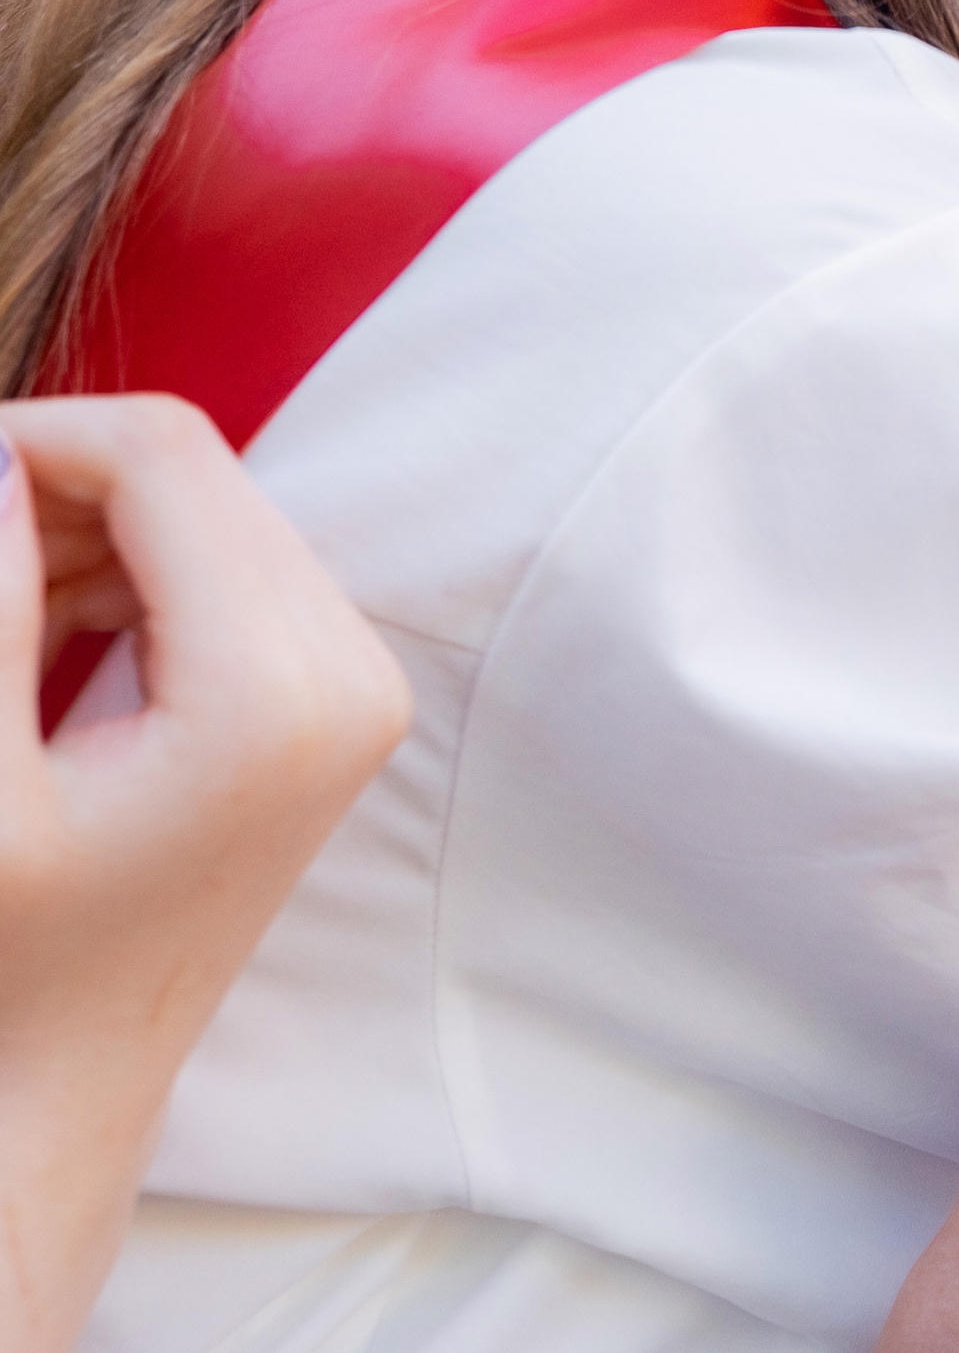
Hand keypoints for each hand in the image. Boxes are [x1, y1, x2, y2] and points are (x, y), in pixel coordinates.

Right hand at [0, 395, 412, 1352]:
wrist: (66, 1083)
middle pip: (198, 473)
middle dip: (57, 485)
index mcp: (275, 687)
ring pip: (212, 509)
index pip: (163, 458)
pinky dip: (132, 569)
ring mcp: (360, 681)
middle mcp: (353, 668)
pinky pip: (233, 562)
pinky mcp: (339, 694)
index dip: (36, 439)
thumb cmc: (9, 956)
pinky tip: (47, 634)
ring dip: (88, 528)